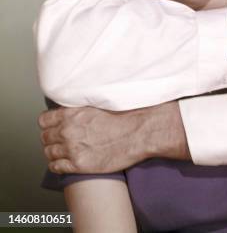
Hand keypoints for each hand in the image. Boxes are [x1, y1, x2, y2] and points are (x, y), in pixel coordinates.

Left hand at [39, 101, 189, 173]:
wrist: (139, 131)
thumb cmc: (125, 115)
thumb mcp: (98, 103)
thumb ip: (80, 107)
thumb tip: (73, 108)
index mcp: (72, 113)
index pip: (44, 120)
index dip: (48, 123)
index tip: (53, 125)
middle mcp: (68, 131)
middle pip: (45, 137)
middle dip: (51, 137)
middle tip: (58, 139)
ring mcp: (72, 149)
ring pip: (49, 153)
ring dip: (54, 151)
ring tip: (61, 151)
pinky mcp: (79, 165)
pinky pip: (57, 168)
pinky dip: (58, 165)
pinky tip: (64, 163)